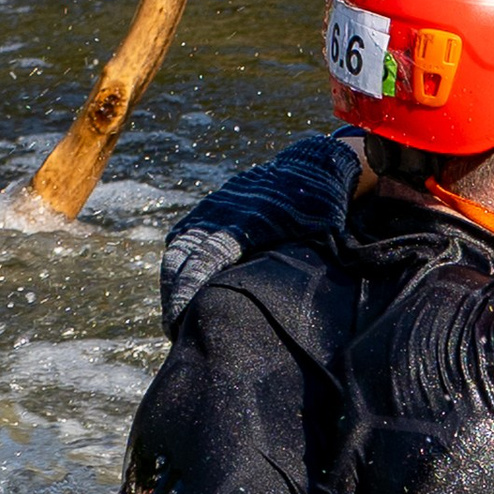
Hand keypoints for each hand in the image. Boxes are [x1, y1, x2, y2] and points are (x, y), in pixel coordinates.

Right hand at [160, 135, 361, 331]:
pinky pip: (183, 236)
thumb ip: (312, 264)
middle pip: (181, 255)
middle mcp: (221, 213)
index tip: (180, 322)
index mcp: (247, 222)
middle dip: (173, 294)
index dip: (187, 292)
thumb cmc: (319, 206)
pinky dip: (178, 263)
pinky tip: (182, 288)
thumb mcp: (321, 234)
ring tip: (177, 316)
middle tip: (174, 330)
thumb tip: (317, 309)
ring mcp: (212, 207)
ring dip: (172, 280)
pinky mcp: (209, 207)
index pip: (204, 260)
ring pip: (177, 247)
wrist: (309, 163)